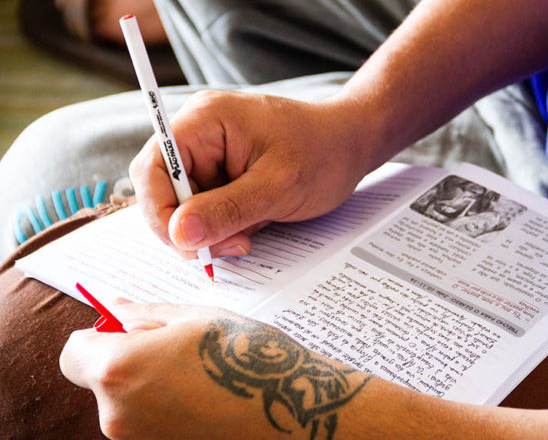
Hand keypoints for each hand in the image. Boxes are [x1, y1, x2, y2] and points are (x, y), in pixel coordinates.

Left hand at [59, 302, 372, 439]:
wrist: (292, 412)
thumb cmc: (249, 359)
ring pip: (125, 403)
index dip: (98, 337)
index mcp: (119, 368)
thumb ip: (144, 313)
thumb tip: (113, 306)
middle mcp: (116, 413)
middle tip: (180, 350)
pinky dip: (166, 410)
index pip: (72, 352)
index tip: (129, 331)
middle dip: (129, 360)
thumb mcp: (196, 318)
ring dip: (149, 387)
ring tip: (201, 376)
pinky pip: (148, 424)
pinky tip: (205, 400)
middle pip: (100, 380)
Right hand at [129, 90, 372, 257]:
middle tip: (228, 247)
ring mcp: (210, 152)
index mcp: (205, 121)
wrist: (353, 143)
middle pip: (163, 190)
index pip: (152, 167)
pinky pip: (206, 206)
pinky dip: (224, 224)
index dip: (159, 211)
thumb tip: (179, 234)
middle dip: (190, 227)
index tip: (187, 245)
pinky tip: (253, 225)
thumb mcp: (278, 187)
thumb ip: (227, 210)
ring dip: (211, 230)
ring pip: (185, 205)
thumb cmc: (325, 153)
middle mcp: (199, 132)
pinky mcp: (223, 171)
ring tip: (250, 234)